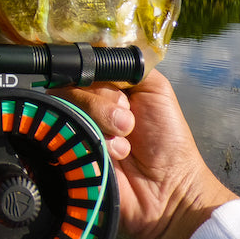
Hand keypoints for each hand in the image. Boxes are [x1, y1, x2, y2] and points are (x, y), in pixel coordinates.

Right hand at [57, 71, 237, 238]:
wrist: (169, 188)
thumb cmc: (167, 140)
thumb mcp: (155, 88)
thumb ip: (128, 66)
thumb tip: (100, 50)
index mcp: (106, 86)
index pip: (85, 66)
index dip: (96, 73)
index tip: (119, 90)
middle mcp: (87, 104)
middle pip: (74, 84)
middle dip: (106, 103)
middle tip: (128, 123)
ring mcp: (76, 127)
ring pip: (70, 106)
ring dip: (104, 122)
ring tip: (124, 144)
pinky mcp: (70, 150)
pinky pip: (71, 132)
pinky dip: (99, 142)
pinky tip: (115, 155)